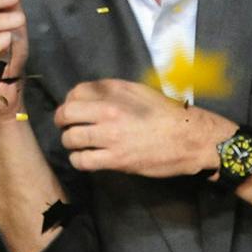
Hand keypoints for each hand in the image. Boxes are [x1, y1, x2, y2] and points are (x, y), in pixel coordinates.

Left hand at [54, 78, 226, 177]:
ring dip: (70, 141)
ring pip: (71, 139)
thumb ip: (111, 90)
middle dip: (61, 121)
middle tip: (66, 126)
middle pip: (66, 115)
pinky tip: (84, 158)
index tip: (73, 109)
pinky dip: (78, 160)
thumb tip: (87, 93)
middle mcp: (108, 112)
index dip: (69, 101)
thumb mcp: (137, 90)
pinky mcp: (117, 160)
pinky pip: (83, 161)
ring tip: (77, 144)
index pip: (75, 93)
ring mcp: (111, 137)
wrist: (189, 138)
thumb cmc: (165, 113)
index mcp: (113, 93)